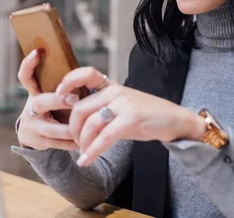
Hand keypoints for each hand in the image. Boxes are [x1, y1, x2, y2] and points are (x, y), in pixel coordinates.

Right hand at [15, 49, 79, 150]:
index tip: (38, 52)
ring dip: (70, 127)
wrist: (33, 134)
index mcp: (34, 92)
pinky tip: (84, 142)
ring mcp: (33, 126)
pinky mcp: (39, 141)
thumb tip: (82, 69)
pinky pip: (58, 143)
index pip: (25, 76)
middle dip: (58, 100)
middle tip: (75, 100)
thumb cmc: (50, 107)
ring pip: (51, 128)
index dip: (28, 64)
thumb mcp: (48, 94)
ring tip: (86, 125)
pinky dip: (72, 143)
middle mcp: (31, 108)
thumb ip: (60, 85)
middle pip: (41, 102)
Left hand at [57, 67, 205, 165]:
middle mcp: (115, 91)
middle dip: (73, 129)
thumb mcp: (121, 108)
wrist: (176, 120)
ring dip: (83, 143)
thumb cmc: (146, 116)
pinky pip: (105, 137)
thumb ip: (101, 110)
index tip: (58, 98)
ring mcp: (124, 103)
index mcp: (111, 86)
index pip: (85, 73)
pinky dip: (93, 151)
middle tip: (76, 143)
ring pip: (90, 123)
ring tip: (84, 154)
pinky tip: (86, 161)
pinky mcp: (132, 118)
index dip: (67, 82)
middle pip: (80, 107)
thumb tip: (76, 123)